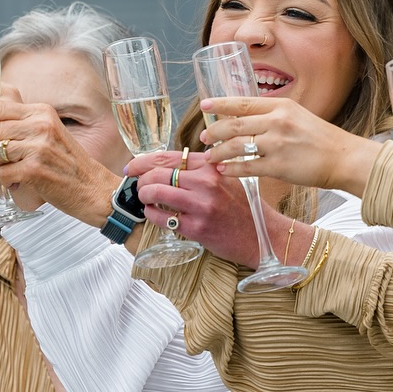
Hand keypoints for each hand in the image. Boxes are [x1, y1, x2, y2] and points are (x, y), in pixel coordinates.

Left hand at [0, 90, 116, 218]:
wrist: (94, 189)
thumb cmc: (67, 165)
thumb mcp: (48, 133)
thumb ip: (22, 123)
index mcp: (42, 112)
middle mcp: (41, 125)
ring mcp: (39, 147)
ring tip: (3, 174)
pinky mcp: (36, 169)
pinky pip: (3, 173)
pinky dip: (5, 182)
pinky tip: (17, 184)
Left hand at [127, 149, 273, 267]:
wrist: (261, 234)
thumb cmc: (241, 206)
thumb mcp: (225, 177)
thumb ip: (199, 170)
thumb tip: (163, 167)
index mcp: (210, 166)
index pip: (166, 157)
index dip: (142, 161)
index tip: (131, 167)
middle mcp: (205, 182)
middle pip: (156, 173)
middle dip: (140, 181)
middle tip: (139, 188)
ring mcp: (201, 205)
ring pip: (155, 192)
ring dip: (143, 196)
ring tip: (145, 200)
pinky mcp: (196, 228)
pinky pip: (161, 218)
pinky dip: (152, 215)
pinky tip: (156, 215)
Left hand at [200, 96, 377, 193]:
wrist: (344, 158)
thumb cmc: (320, 138)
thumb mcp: (296, 116)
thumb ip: (272, 115)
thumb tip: (244, 118)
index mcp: (281, 106)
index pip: (242, 102)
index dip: (220, 104)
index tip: (204, 106)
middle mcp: (277, 122)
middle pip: (234, 124)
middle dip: (213, 131)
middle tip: (203, 138)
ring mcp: (277, 144)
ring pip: (237, 146)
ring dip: (218, 152)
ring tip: (209, 156)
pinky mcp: (279, 166)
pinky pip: (247, 167)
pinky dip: (232, 169)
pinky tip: (223, 170)